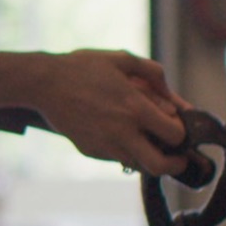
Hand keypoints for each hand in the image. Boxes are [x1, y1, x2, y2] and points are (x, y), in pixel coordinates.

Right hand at [33, 50, 190, 175]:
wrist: (43, 83)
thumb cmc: (82, 68)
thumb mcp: (121, 59)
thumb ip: (153, 73)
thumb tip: (172, 96)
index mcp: (135, 108)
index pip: (174, 135)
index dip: (182, 134)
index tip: (179, 130)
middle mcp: (122, 131)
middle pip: (160, 165)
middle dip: (175, 165)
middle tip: (178, 158)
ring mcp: (104, 144)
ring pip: (138, 166)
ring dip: (148, 158)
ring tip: (147, 144)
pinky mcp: (89, 150)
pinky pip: (116, 158)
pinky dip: (124, 151)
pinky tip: (118, 135)